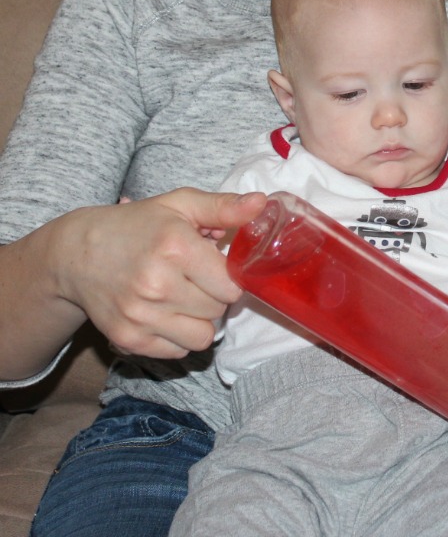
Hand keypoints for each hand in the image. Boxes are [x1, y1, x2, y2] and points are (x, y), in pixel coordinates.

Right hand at [56, 188, 266, 359]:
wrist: (76, 254)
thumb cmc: (136, 225)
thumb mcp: (179, 204)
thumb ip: (224, 207)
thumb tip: (262, 203)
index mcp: (175, 247)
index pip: (231, 284)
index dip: (228, 275)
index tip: (214, 266)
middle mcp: (157, 284)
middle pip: (219, 309)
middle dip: (214, 295)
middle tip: (194, 278)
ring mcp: (141, 315)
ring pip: (202, 337)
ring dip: (199, 319)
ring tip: (182, 297)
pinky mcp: (128, 339)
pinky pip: (178, 352)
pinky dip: (177, 336)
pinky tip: (164, 312)